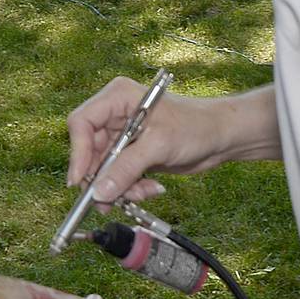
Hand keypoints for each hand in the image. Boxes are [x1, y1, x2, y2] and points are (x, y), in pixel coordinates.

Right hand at [67, 79, 236, 205]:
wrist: (221, 136)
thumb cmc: (196, 126)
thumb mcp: (159, 146)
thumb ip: (126, 168)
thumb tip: (99, 192)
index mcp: (118, 98)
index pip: (81, 123)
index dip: (78, 152)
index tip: (80, 181)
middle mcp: (115, 114)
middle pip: (89, 150)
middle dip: (101, 177)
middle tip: (109, 201)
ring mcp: (122, 135)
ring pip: (103, 168)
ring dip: (119, 187)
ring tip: (142, 193)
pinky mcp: (131, 153)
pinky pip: (117, 176)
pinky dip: (130, 187)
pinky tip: (151, 188)